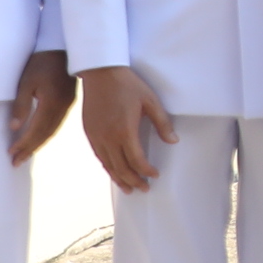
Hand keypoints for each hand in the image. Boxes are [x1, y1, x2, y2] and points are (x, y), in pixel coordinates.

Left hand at [7, 50, 75, 164]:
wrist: (62, 46)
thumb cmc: (41, 62)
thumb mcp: (26, 82)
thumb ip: (21, 105)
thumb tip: (14, 127)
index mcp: (52, 102)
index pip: (36, 129)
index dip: (23, 143)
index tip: (11, 153)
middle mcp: (63, 107)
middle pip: (45, 134)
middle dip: (30, 149)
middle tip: (16, 162)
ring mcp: (68, 104)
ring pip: (52, 130)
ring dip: (38, 144)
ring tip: (25, 155)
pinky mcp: (69, 101)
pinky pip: (57, 123)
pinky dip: (46, 134)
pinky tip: (39, 138)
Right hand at [79, 65, 176, 191]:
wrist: (100, 73)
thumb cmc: (128, 85)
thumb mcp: (150, 101)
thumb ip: (162, 123)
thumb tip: (173, 141)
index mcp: (124, 131)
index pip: (136, 160)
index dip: (146, 171)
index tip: (155, 175)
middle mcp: (108, 138)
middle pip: (121, 168)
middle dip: (134, 181)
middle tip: (144, 189)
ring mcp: (96, 137)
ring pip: (108, 165)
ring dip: (119, 178)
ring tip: (129, 189)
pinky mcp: (89, 133)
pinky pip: (99, 156)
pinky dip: (108, 167)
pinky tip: (114, 171)